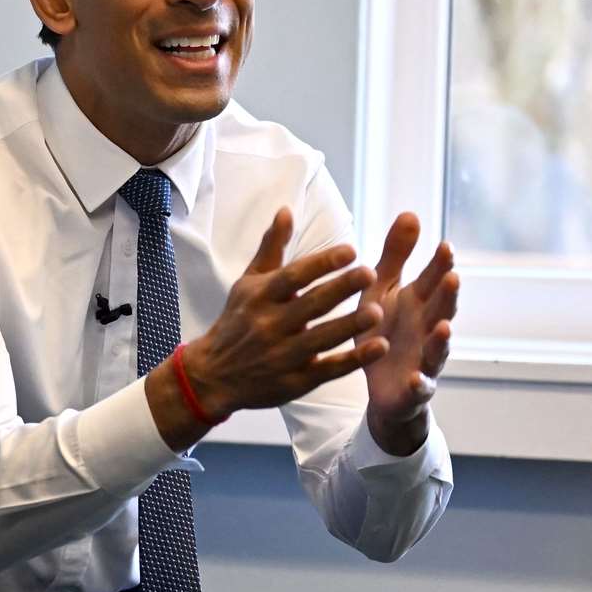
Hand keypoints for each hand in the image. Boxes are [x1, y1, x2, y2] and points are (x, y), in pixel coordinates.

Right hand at [180, 207, 385, 422]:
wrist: (213, 375)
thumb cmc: (237, 321)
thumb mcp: (248, 283)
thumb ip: (271, 248)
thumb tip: (286, 210)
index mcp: (260, 297)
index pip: (293, 277)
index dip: (321, 263)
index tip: (350, 251)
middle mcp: (269, 325)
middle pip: (310, 305)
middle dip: (341, 289)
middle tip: (370, 273)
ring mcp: (283, 356)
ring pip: (322, 338)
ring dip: (350, 325)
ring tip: (376, 310)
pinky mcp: (296, 381)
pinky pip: (329, 370)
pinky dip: (354, 360)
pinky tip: (378, 346)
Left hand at [357, 213, 459, 454]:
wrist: (381, 385)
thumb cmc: (384, 329)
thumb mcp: (381, 290)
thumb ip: (395, 255)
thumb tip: (411, 212)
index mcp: (417, 303)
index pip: (433, 280)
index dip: (440, 265)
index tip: (444, 246)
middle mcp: (426, 329)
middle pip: (442, 311)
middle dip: (447, 296)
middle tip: (452, 278)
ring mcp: (424, 359)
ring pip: (438, 349)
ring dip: (442, 339)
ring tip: (444, 327)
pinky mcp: (413, 388)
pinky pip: (419, 387)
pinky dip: (420, 384)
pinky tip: (415, 379)